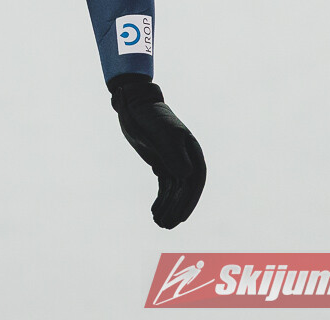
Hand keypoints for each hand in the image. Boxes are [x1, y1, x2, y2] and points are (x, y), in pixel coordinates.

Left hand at [107, 74, 205, 227]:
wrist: (135, 104)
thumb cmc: (150, 116)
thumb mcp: (163, 134)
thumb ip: (174, 154)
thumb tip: (187, 176)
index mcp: (192, 152)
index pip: (194, 182)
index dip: (188, 201)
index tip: (179, 218)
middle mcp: (186, 159)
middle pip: (184, 190)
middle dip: (176, 209)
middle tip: (165, 226)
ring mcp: (173, 161)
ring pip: (174, 190)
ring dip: (168, 207)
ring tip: (159, 223)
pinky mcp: (161, 162)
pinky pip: (165, 186)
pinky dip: (161, 199)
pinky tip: (155, 211)